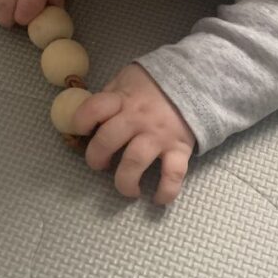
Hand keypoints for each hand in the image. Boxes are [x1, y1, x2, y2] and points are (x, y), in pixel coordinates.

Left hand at [73, 64, 195, 204]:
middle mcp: (138, 118)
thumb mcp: (128, 79)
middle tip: (99, 165)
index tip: (81, 130)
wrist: (196, 81)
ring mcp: (159, 135)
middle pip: (108, 140)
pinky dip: (166, 191)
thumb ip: (110, 95)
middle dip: (96, 158)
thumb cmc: (155, 84)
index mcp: (123, 99)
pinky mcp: (180, 149)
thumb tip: (90, 117)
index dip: (81, 121)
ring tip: (126, 188)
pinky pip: (173, 174)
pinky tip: (157, 198)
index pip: (94, 109)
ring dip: (124, 181)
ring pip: (134, 162)